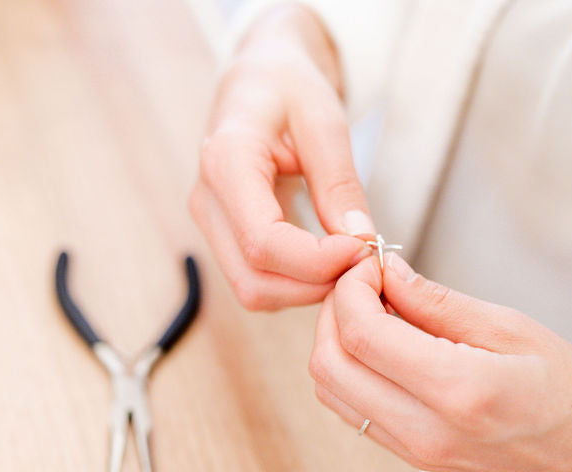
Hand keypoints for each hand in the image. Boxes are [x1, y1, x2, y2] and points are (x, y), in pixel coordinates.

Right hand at [188, 6, 370, 310]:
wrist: (256, 81)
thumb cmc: (287, 89)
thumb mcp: (324, 121)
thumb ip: (339, 183)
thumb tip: (360, 240)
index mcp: (226, 161)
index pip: (263, 241)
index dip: (318, 260)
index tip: (364, 248)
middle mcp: (206, 200)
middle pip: (255, 280)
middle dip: (315, 284)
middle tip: (363, 261)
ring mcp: (210, 224)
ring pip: (253, 291)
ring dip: (307, 291)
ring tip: (348, 260)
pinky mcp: (223, 238)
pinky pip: (257, 282)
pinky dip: (296, 285)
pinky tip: (328, 261)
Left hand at [309, 254, 571, 471]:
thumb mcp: (514, 330)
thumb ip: (438, 302)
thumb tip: (386, 274)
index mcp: (458, 391)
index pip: (360, 334)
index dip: (350, 289)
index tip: (369, 264)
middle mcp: (425, 430)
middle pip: (328, 365)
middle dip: (333, 312)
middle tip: (365, 282)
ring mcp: (414, 451)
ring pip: (331, 390)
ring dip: (336, 342)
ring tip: (376, 310)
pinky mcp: (412, 458)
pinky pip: (352, 410)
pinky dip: (351, 369)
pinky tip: (384, 344)